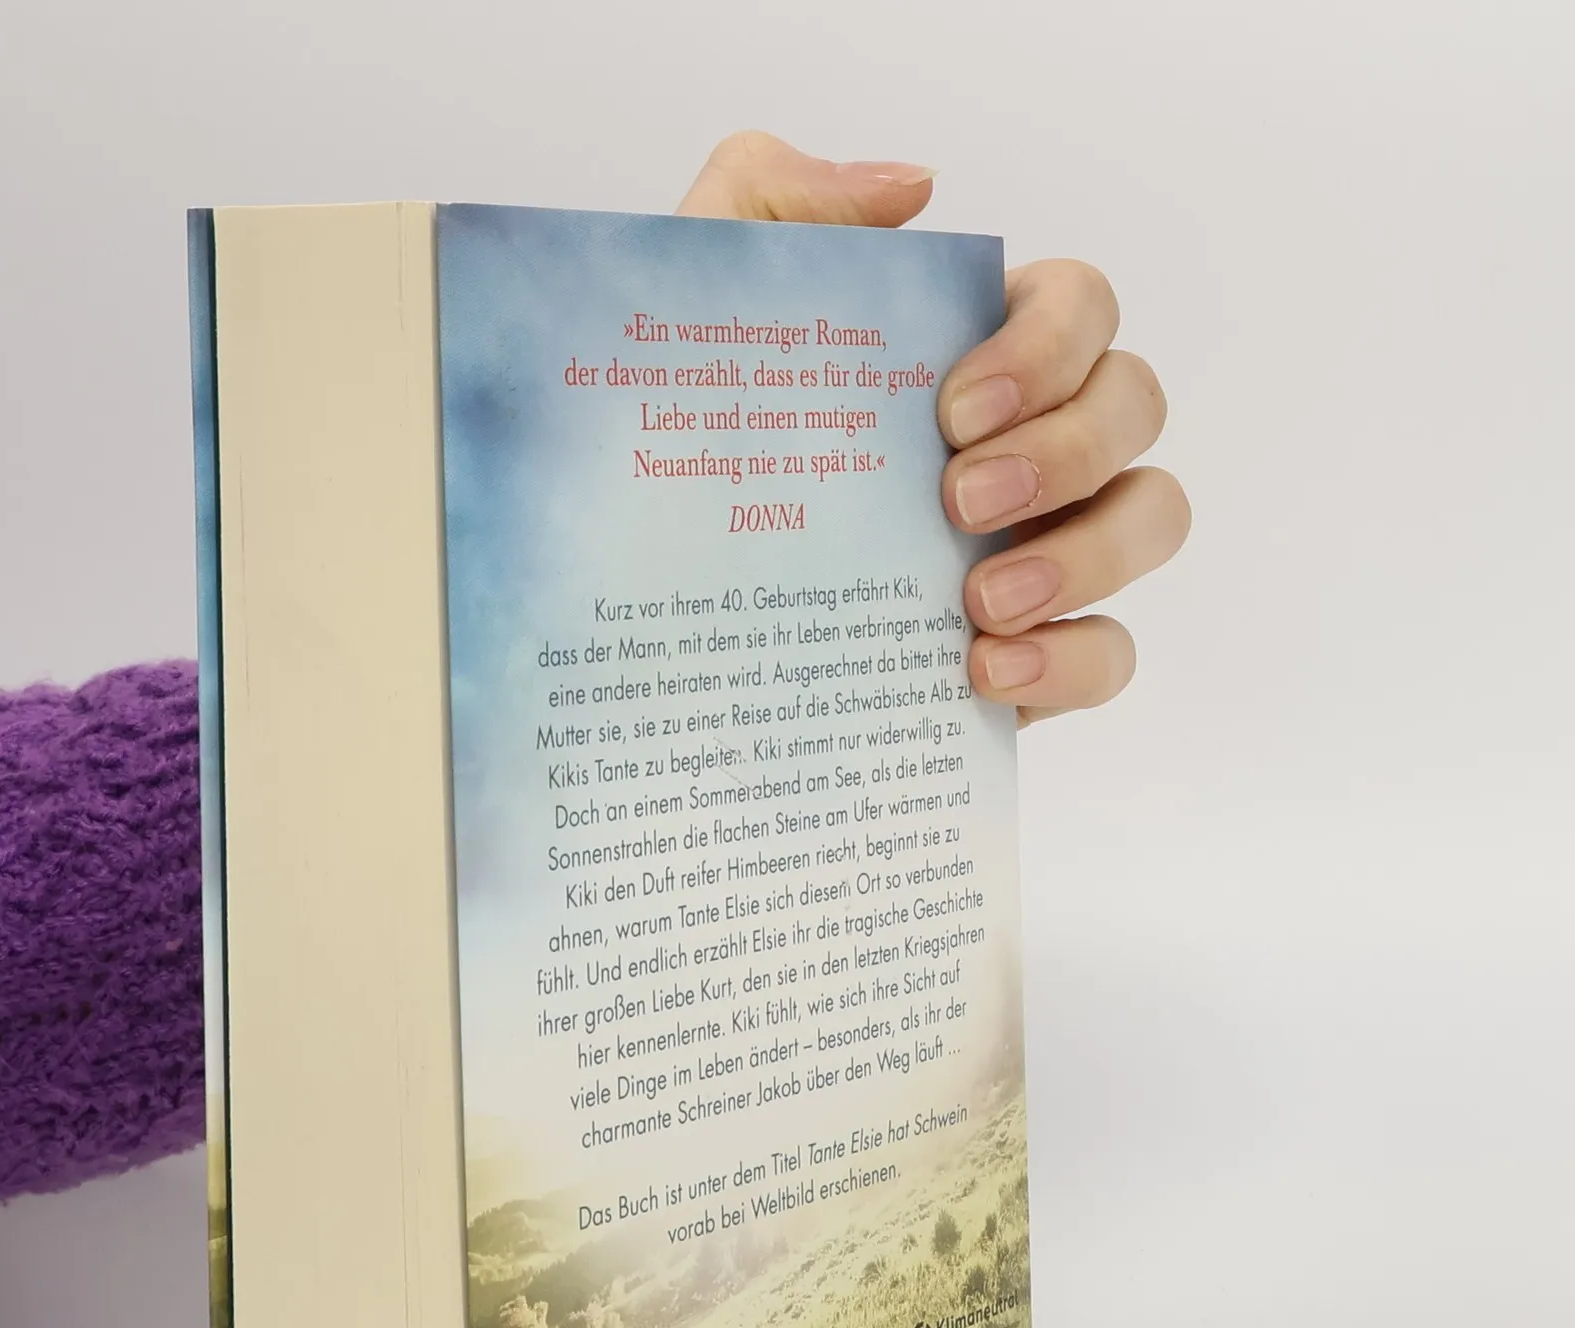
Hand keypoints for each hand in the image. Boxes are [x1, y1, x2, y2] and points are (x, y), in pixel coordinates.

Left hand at [677, 132, 1188, 724]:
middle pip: (1134, 406)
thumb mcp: (692, 316)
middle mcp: (1030, 442)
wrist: (644, 614)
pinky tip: (985, 671)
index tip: (953, 410)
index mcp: (971, 354)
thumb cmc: (679, 450)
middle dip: (1067, 450)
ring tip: (981, 602)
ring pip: (1152, 519)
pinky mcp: (1031, 657)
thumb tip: (913, 187)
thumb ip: (770, 203)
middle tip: (961, 504)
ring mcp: (1045, 551)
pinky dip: (1070, 662)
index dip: (1047, 347)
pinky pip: (1111, 656)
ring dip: (1090, 554)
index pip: (1079, 305)